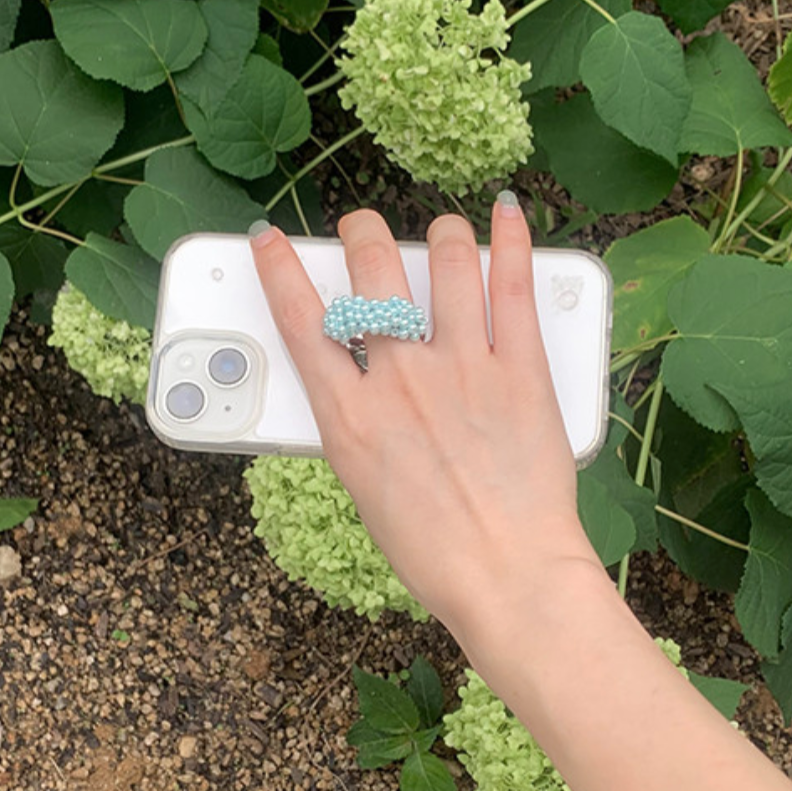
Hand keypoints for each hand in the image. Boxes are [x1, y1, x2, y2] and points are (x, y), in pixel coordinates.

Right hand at [249, 199, 604, 647]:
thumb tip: (360, 383)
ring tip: (441, 233)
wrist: (507, 577)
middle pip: (369, 271)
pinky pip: (513, 287)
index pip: (300, 319)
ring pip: (445, 260)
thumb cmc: (434, 552)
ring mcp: (463, 368)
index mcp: (349, 417)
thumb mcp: (364, 489)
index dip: (278, 268)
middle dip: (361, 234)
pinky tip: (508, 214)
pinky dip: (511, 241)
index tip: (270, 238)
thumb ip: (356, 424)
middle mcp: (400, 379)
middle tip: (363, 232)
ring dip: (438, 234)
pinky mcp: (521, 370)